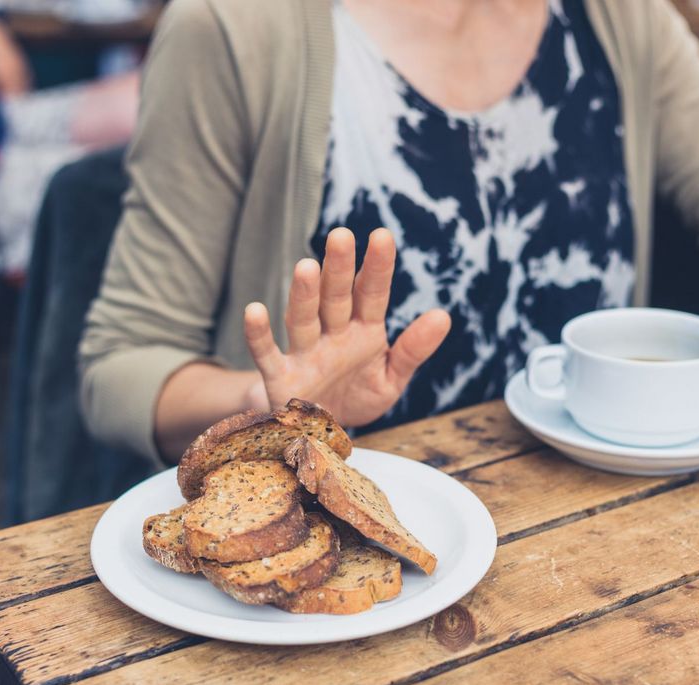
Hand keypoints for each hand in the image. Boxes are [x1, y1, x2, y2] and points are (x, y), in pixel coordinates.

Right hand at [242, 228, 450, 425]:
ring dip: (304, 294)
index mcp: (363, 331)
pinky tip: (255, 311)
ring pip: (303, 319)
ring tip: (306, 267)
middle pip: (335, 297)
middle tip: (341, 235)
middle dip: (338, 269)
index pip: (371, 294)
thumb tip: (444, 316)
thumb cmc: (357, 396)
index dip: (377, 267)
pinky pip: (267, 354)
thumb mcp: (391, 378)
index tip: (382, 236)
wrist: (321, 434)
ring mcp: (305, 353)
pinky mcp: (281, 377)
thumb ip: (413, 349)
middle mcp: (332, 335)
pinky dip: (259, 335)